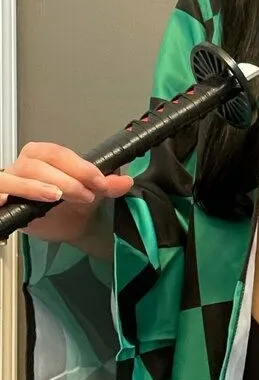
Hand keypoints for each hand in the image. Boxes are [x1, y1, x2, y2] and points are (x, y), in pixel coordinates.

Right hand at [0, 142, 133, 243]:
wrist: (66, 226)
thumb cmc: (73, 203)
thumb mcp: (95, 192)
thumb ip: (110, 185)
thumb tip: (125, 181)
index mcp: (44, 155)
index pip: (59, 153)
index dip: (80, 167)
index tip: (100, 181)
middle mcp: (23, 166)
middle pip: (38, 165)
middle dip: (66, 180)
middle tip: (86, 195)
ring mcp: (10, 183)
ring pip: (14, 177)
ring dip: (36, 186)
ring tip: (55, 196)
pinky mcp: (3, 201)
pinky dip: (0, 195)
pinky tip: (7, 200)